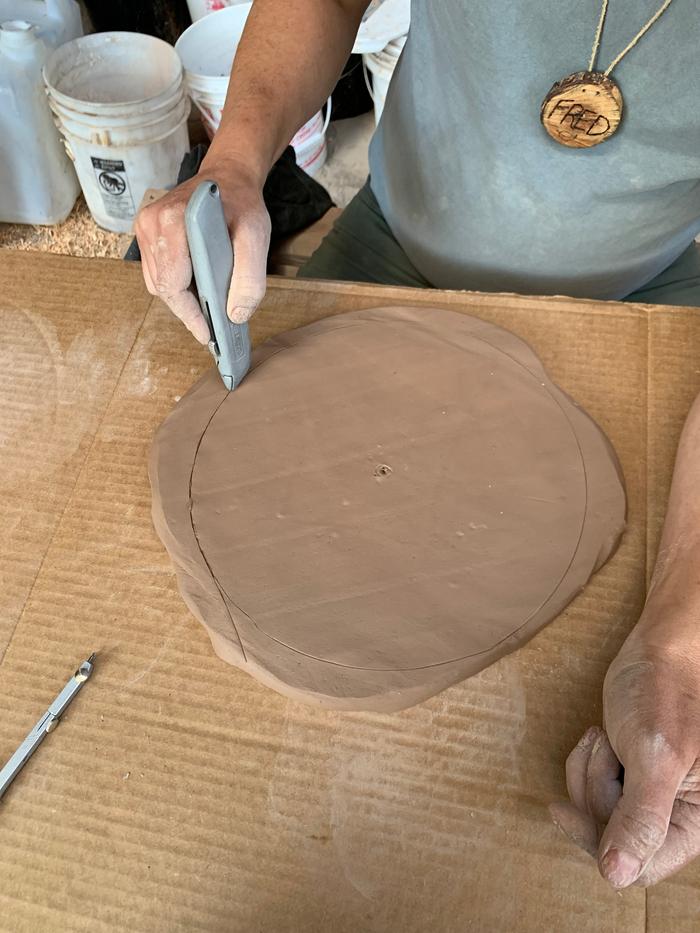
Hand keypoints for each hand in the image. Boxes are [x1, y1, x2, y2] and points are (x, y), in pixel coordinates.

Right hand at [134, 155, 270, 343]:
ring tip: (205, 308)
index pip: (172, 283)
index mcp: (172, 221)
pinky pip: (157, 270)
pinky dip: (176, 284)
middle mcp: (151, 223)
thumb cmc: (241, 203)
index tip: (206, 335)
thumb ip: (250, 278)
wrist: (227, 175)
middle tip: (210, 327)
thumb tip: (236, 315)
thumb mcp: (257, 237)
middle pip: (163, 286)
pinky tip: (197, 288)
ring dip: (181, 298)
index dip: (189, 314)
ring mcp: (144, 226)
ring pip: (157, 281)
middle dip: (187, 310)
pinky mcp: (146, 231)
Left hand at [550, 624, 699, 887]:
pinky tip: (601, 734)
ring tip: (606, 735)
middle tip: (606, 746)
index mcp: (696, 821)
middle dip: (596, 790)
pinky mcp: (631, 777)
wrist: (662, 647)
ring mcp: (651, 797)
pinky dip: (587, 761)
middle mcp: (677, 816)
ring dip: (590, 771)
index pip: (640, 866)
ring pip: (597, 812)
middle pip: (611, 837)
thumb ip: (641, 818)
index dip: (598, 841)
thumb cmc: (667, 691)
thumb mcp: (656, 756)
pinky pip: (592, 788)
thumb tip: (617, 876)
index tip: (562, 809)